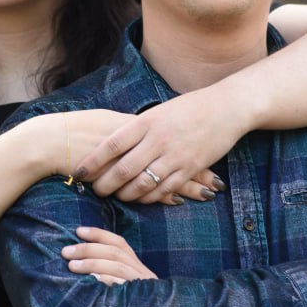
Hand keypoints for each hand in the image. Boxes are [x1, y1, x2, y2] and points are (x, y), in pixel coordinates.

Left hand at [61, 226, 157, 285]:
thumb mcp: (124, 288)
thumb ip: (110, 273)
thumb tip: (81, 259)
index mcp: (138, 268)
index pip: (120, 243)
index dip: (99, 234)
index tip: (78, 230)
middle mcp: (142, 274)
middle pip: (115, 252)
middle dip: (88, 249)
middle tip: (66, 252)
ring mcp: (142, 288)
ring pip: (117, 266)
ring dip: (92, 263)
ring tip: (71, 266)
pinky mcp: (139, 302)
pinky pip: (121, 287)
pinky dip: (105, 280)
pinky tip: (89, 281)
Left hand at [70, 90, 243, 203]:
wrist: (227, 107)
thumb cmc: (190, 107)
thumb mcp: (159, 111)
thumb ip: (138, 127)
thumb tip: (113, 142)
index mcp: (147, 122)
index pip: (112, 145)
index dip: (93, 161)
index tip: (79, 171)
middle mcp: (158, 140)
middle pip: (123, 169)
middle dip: (105, 184)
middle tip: (94, 191)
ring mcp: (174, 156)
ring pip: (143, 184)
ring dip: (127, 194)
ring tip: (117, 197)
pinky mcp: (190, 168)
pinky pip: (165, 190)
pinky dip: (151, 197)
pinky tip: (143, 199)